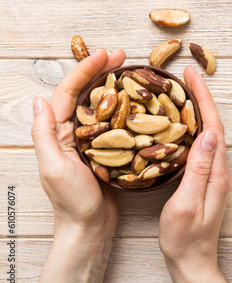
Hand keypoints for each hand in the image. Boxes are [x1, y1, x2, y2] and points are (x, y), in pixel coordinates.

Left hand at [31, 49, 125, 282]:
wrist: (90, 227)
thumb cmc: (71, 202)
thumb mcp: (53, 167)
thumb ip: (44, 134)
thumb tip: (39, 101)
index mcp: (58, 132)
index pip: (70, 92)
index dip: (87, 70)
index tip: (107, 55)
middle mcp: (73, 132)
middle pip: (86, 93)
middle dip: (102, 71)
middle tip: (123, 56)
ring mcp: (91, 140)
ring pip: (103, 105)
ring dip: (115, 86)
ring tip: (132, 73)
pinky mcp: (107, 150)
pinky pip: (116, 123)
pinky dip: (126, 109)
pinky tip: (140, 103)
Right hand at [158, 65, 231, 282]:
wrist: (192, 263)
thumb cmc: (185, 239)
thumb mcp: (188, 203)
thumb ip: (198, 169)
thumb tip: (208, 133)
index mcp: (216, 172)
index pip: (213, 126)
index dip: (204, 99)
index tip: (192, 76)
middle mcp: (218, 169)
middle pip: (212, 125)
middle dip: (201, 97)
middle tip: (186, 76)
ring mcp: (212, 175)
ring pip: (206, 134)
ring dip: (197, 110)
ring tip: (182, 91)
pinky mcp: (203, 180)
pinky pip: (199, 146)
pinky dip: (190, 128)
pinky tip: (178, 125)